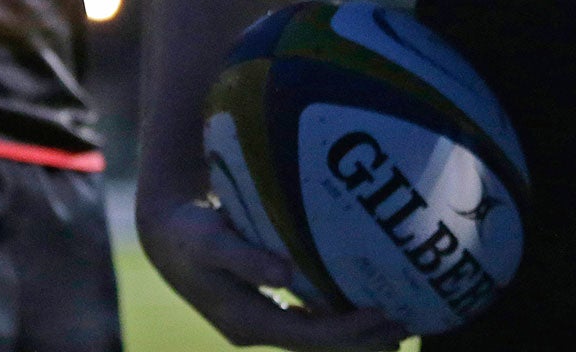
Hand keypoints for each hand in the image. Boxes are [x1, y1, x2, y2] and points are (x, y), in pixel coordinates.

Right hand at [138, 191, 405, 349]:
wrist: (167, 237)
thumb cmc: (190, 234)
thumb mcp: (211, 242)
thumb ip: (245, 258)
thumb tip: (283, 275)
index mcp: (246, 321)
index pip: (307, 335)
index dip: (346, 331)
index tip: (383, 316)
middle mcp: (257, 327)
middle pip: (318, 342)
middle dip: (362, 339)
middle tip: (407, 324)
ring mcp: (262, 319)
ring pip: (317, 334)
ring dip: (356, 333)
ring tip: (398, 323)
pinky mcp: (267, 305)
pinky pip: (311, 318)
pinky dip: (338, 315)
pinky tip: (365, 304)